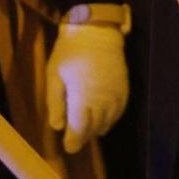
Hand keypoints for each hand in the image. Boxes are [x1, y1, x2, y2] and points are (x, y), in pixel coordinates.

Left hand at [46, 21, 127, 152]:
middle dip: (83, 135)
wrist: (98, 31)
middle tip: (74, 137)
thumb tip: (58, 127)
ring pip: (107, 122)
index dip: (73, 141)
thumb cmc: (70, 51)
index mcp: (82, 97)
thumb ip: (55, 102)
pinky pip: (118, 113)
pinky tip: (101, 117)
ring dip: (96, 127)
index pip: (80, 129)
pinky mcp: (124, 90)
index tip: (68, 147)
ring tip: (86, 126)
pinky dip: (109, 119)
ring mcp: (115, 95)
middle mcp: (102, 100)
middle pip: (94, 128)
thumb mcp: (54, 74)